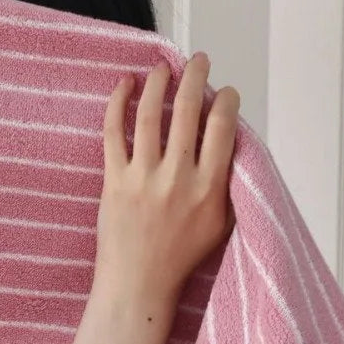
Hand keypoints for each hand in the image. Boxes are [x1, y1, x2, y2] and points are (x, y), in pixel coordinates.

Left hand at [92, 53, 239, 306]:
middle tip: (198, 61)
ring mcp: (144, 178)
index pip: (222, 127)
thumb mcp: (221, 222)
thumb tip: (230, 141)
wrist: (139, 283)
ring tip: (163, 66)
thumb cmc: (180, 256)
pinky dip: (117, 104)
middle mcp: (178, 178)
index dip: (225, 100)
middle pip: (188, 111)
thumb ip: (227, 182)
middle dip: (195, 78)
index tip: (224, 91)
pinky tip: (124, 84)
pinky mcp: (114, 181)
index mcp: (210, 187)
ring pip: (150, 115)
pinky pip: (113, 133)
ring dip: (158, 84)